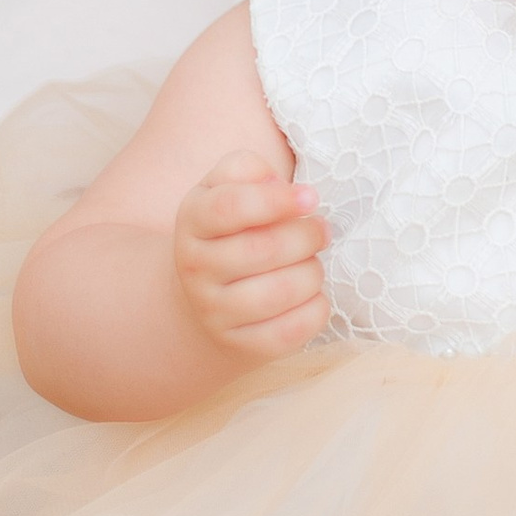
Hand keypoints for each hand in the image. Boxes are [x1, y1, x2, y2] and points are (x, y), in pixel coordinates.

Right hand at [172, 153, 330, 363]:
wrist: (202, 300)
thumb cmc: (230, 231)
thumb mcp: (224, 187)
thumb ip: (246, 169)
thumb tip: (279, 188)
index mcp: (193, 221)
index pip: (230, 207)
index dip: (276, 200)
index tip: (311, 197)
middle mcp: (196, 269)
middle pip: (262, 250)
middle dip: (306, 236)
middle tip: (322, 230)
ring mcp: (215, 312)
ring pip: (280, 291)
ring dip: (312, 272)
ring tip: (311, 262)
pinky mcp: (242, 345)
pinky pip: (292, 330)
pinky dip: (316, 308)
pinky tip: (311, 294)